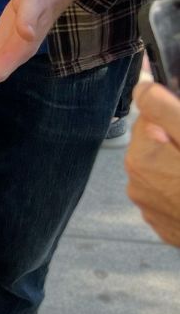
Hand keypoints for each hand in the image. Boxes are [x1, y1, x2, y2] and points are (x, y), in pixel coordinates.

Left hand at [126, 82, 179, 246]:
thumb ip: (163, 109)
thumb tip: (142, 87)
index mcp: (141, 158)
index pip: (149, 115)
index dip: (174, 117)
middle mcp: (137, 184)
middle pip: (155, 142)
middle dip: (176, 140)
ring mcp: (151, 208)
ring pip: (164, 168)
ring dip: (179, 165)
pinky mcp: (167, 226)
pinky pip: (172, 194)